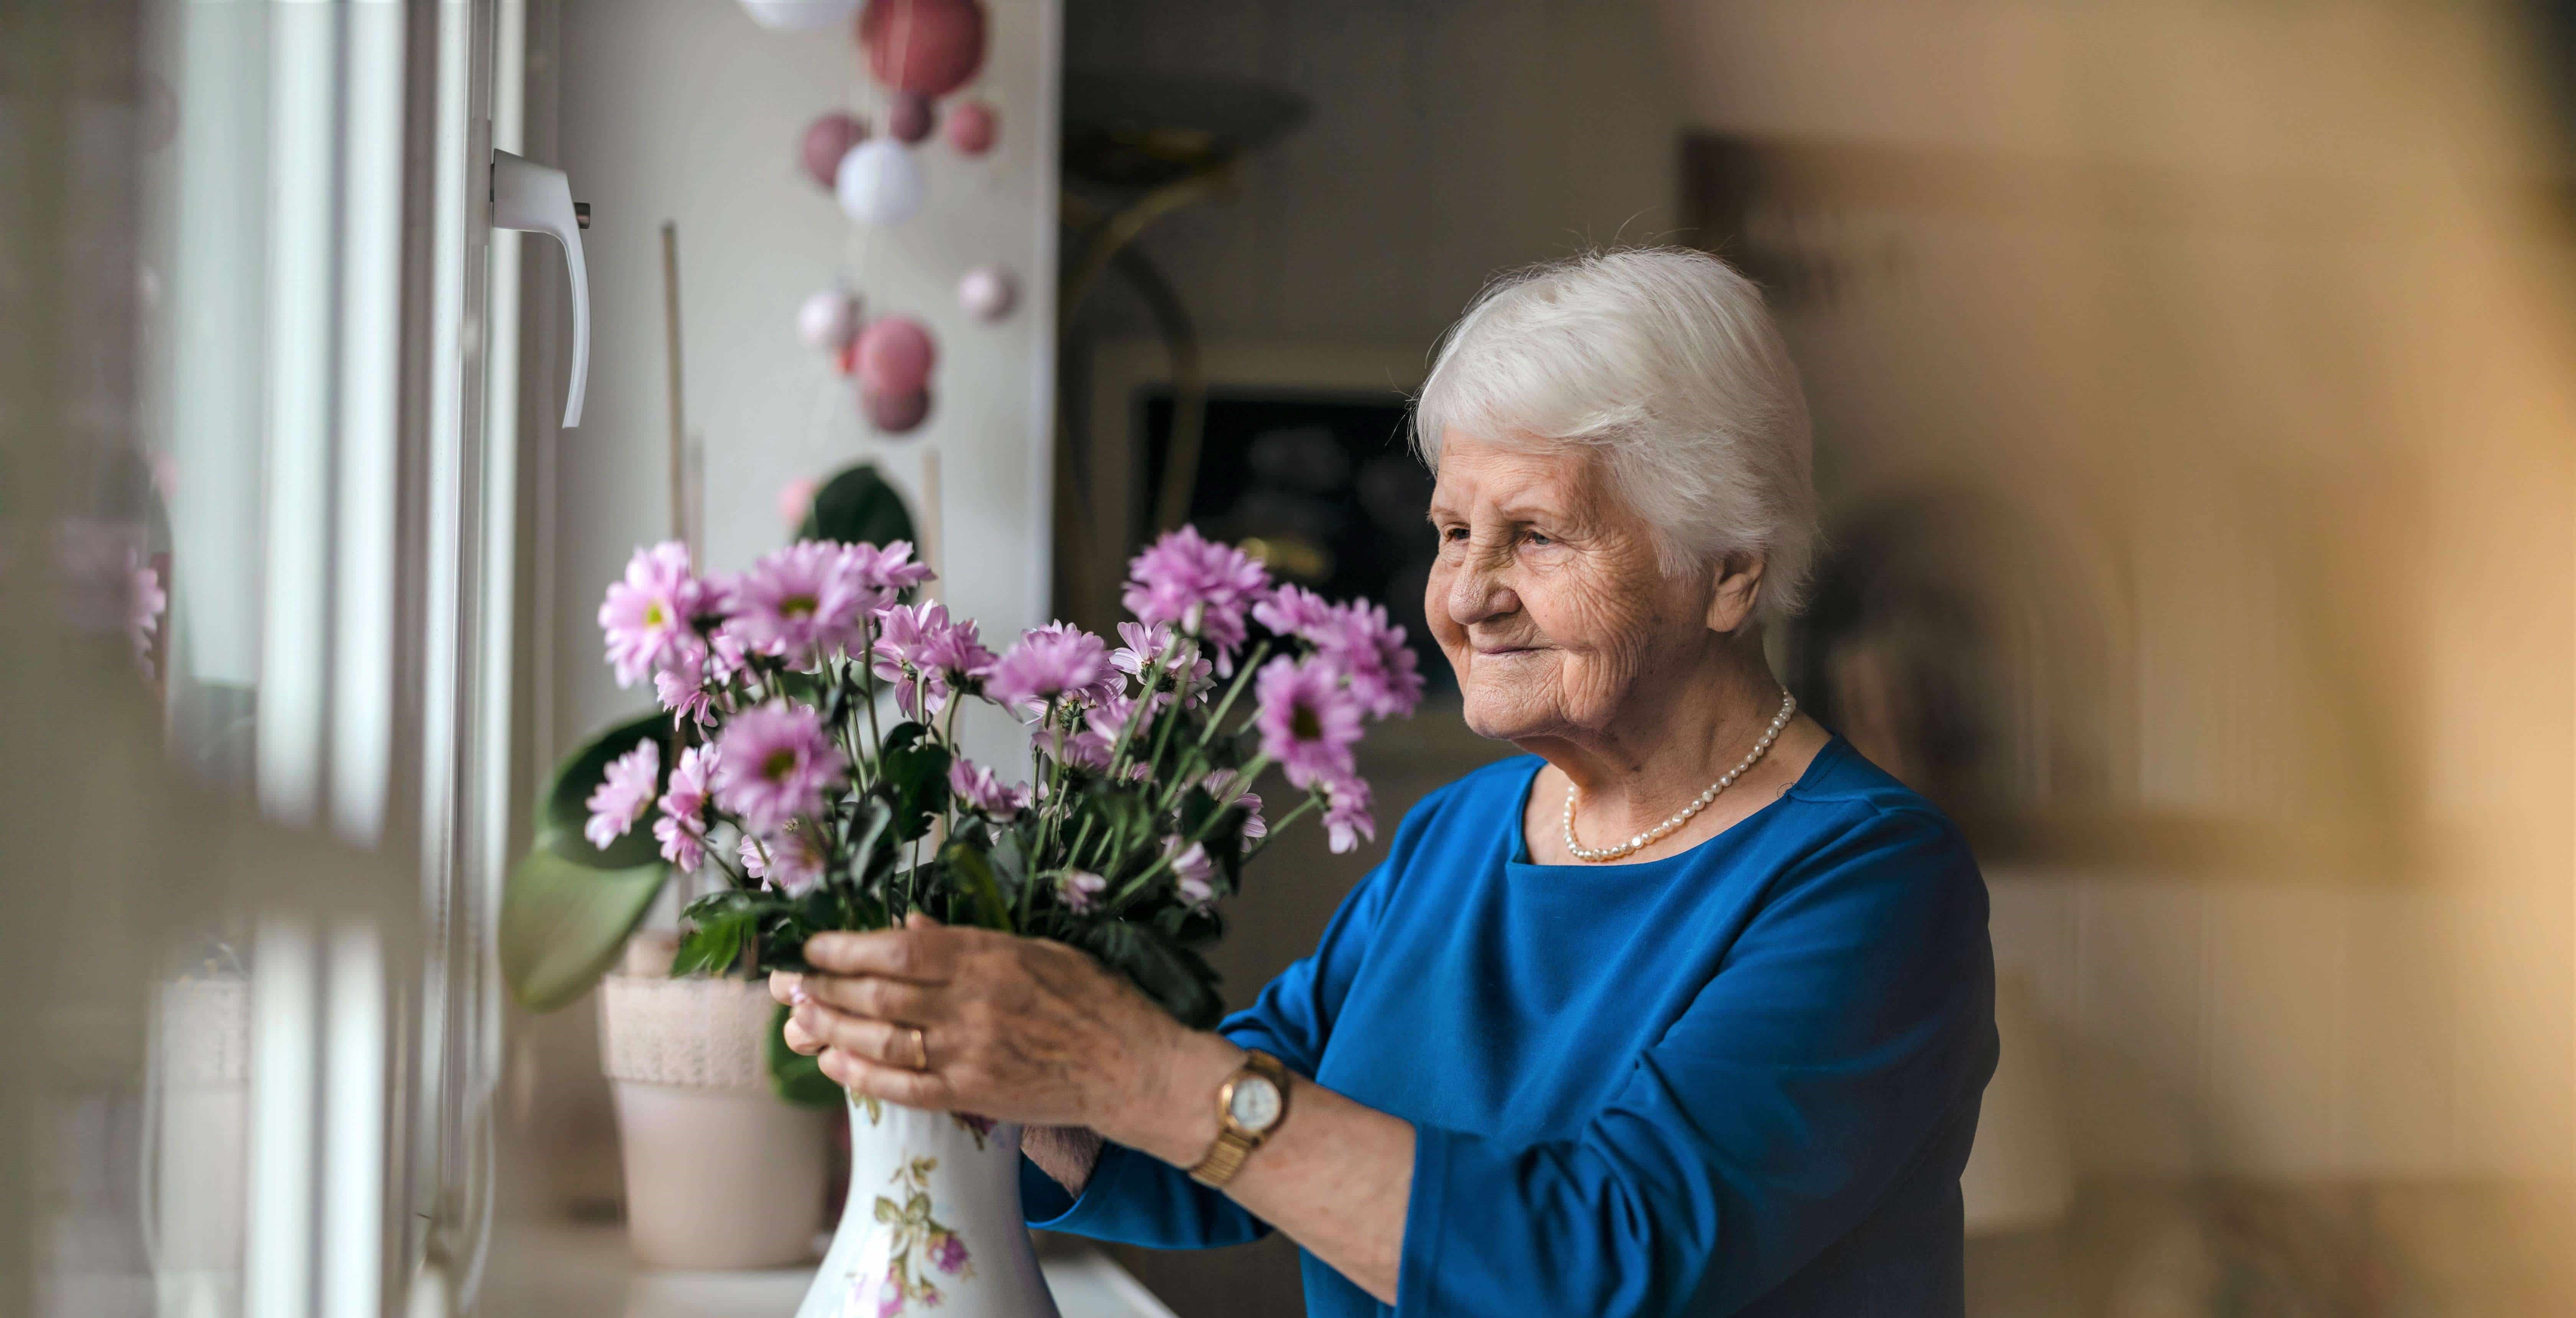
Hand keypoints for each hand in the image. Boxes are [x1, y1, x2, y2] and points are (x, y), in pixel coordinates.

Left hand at [770, 913, 1239, 1160]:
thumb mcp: (1037, 950)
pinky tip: (833, 1061)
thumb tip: (906, 929)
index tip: (816, 945)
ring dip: (831, 1027)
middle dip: (824, 986)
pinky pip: (903, 1086)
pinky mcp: (973, 1094)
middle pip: (878, 994)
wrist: (1132, 1067)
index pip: (899, 950)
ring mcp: (970, 1054)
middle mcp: (973, 1005)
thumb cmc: (1092, 999)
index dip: (847, 948)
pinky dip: (862, 1074)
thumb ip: (968, 941)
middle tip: (788, 980)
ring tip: (798, 1016)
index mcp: (990, 958)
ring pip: (881, 1039)